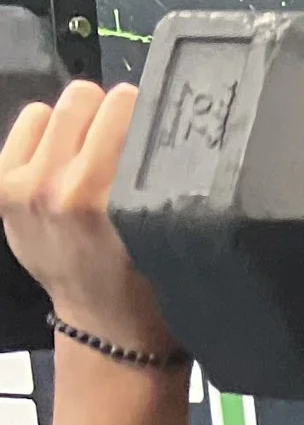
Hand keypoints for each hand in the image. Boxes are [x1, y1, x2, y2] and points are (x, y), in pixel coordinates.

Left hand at [0, 84, 179, 361]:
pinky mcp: (3, 186)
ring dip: (79, 126)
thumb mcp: (167, 231)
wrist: (104, 327)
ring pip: (56, 107)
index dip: (146, 115)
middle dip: (111, 118)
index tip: (154, 134)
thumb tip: (151, 116)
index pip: (125, 105)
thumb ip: (157, 176)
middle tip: (123, 150)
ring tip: (93, 160)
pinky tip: (64, 164)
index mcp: (101, 199)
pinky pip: (29, 122)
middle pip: (87, 97)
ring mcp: (24, 186)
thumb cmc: (148, 286)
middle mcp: (56, 187)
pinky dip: (48, 135)